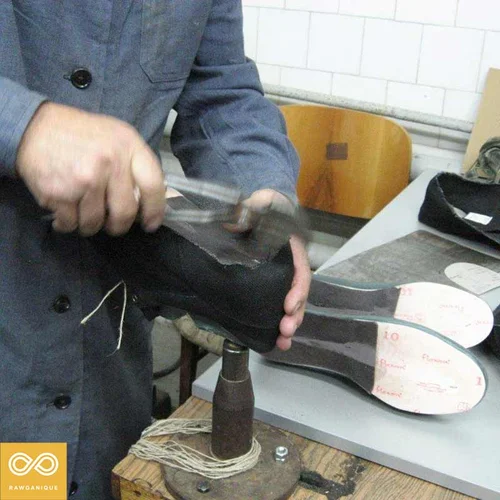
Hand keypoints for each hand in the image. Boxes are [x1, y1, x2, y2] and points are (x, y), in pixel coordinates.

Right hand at [16, 102, 164, 235]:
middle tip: (114, 225)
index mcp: (128, 146)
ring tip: (85, 213)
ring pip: (96, 222)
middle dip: (120, 225)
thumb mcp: (117, 137)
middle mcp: (109, 162)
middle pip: (125, 212)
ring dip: (91, 225)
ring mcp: (85, 179)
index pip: (153, 185)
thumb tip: (151, 198)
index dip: (156, 210)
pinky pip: (71, 223)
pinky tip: (66, 212)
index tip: (151, 223)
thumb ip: (135, 164)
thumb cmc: (81, 135)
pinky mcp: (60, 193)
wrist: (33, 127)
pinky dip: (68, 223)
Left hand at [242, 189, 310, 350]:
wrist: (255, 209)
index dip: (298, 290)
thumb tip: (233, 223)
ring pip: (290, 304)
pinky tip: (273, 339)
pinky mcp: (268, 284)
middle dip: (295, 314)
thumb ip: (250, 209)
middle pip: (298, 293)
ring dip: (288, 324)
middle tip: (286, 329)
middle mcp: (290, 265)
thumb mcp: (258, 201)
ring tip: (283, 341)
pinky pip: (275, 305)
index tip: (288, 305)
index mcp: (292, 247)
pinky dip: (274, 323)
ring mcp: (280, 276)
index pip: (300, 270)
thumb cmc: (261, 205)